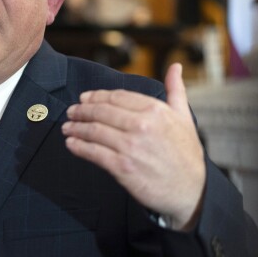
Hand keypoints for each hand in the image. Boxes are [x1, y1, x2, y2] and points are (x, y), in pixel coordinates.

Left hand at [61, 63, 205, 230]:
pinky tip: (72, 144)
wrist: (190, 190)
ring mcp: (130, 146)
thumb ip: (175, 90)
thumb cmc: (186, 154)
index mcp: (154, 110)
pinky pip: (94, 153)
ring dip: (76, 128)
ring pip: (94, 131)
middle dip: (82, 111)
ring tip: (67, 127)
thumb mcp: (184, 117)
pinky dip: (79, 147)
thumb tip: (175, 67)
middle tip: (71, 112)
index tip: (84, 98)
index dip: (96, 96)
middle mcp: (141, 125)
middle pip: (101, 112)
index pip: (116, 97)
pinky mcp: (122, 167)